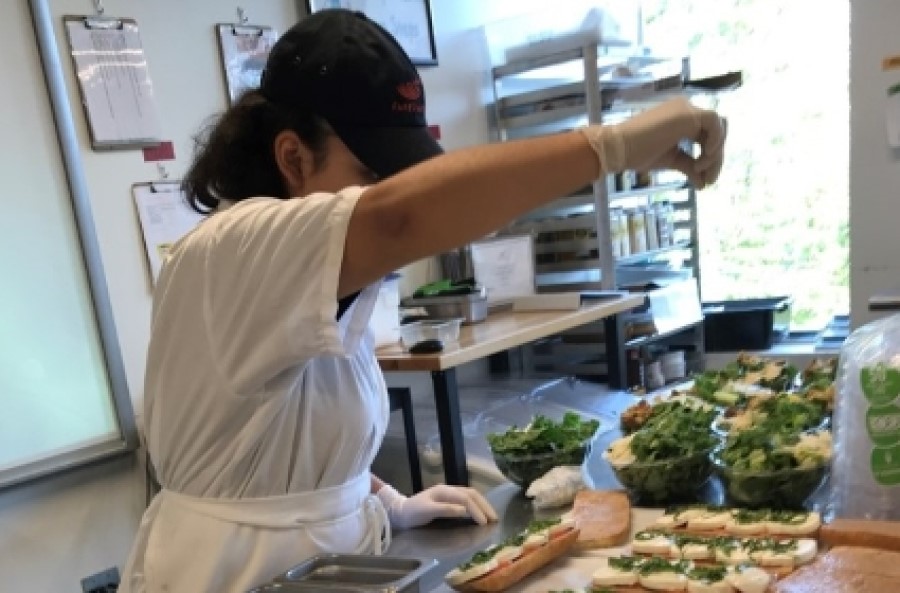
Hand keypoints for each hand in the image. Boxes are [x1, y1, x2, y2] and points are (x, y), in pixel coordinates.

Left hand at [376, 484, 498, 530]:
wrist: (399, 512)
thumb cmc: (412, 513)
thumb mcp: (426, 511)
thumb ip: (445, 510)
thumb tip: (465, 510)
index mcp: (444, 491)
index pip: (465, 498)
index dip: (476, 510)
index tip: (484, 523)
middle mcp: (448, 489)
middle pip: (472, 493)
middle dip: (484, 505)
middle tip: (495, 519)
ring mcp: (448, 493)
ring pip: (471, 495)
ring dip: (482, 504)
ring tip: (491, 516)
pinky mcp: (448, 498)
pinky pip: (467, 499)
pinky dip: (477, 505)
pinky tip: (481, 512)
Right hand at [580, 97, 726, 188]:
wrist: (618, 148)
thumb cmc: (638, 153)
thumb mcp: (671, 160)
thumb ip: (689, 166)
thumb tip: (704, 184)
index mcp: (682, 119)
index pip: (708, 135)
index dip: (712, 158)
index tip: (706, 179)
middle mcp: (686, 110)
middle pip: (716, 131)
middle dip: (716, 157)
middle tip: (709, 179)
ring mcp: (687, 109)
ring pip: (718, 127)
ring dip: (715, 152)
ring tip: (700, 169)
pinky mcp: (687, 113)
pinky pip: (714, 123)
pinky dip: (715, 140)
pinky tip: (704, 156)